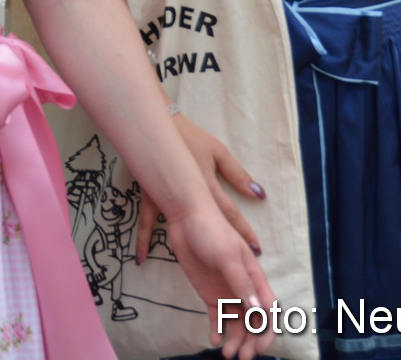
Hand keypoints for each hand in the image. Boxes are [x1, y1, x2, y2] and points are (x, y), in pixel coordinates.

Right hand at [136, 115, 263, 263]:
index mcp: (209, 186)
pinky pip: (147, 223)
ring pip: (181, 229)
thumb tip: (259, 193)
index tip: (257, 251)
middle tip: (237, 270)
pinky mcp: (151, 199)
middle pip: (210, 226)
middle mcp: (190, 198)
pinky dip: (144, 241)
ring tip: (195, 272)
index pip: (230, 214)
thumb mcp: (217, 151)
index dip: (244, 232)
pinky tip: (141, 260)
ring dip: (189, 251)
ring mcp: (168, 200)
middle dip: (226, 247)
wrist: (157, 127)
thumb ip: (237, 174)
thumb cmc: (190, 137)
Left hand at [164, 203, 276, 358]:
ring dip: (235, 339)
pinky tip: (214, 339)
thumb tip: (257, 310)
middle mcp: (243, 288)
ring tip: (227, 354)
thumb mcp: (227, 256)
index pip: (268, 309)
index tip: (261, 347)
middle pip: (253, 321)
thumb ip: (241, 282)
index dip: (267, 330)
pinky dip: (218, 329)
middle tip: (242, 358)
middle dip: (251, 341)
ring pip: (236, 322)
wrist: (186, 219)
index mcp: (255, 278)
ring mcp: (226, 291)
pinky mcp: (210, 293)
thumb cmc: (212, 231)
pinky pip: (217, 316)